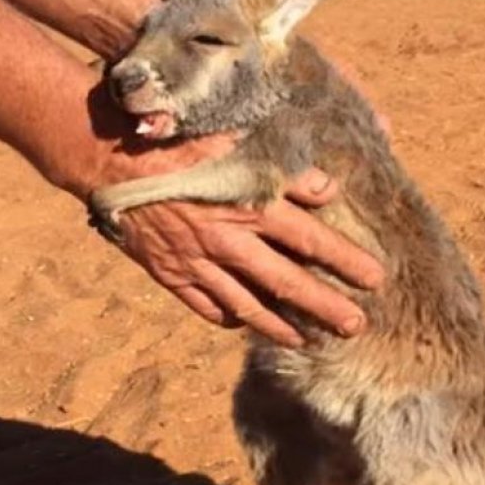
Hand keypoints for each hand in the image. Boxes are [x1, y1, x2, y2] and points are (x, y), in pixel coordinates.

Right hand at [115, 167, 383, 346]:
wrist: (109, 159)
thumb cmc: (178, 142)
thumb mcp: (236, 142)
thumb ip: (286, 168)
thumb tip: (329, 188)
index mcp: (250, 205)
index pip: (311, 240)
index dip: (346, 260)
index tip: (375, 278)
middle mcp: (230, 241)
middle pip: (287, 283)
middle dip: (325, 307)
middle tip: (356, 327)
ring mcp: (199, 263)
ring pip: (248, 304)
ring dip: (281, 326)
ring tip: (308, 342)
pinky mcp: (171, 274)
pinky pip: (205, 306)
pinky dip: (229, 318)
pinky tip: (246, 325)